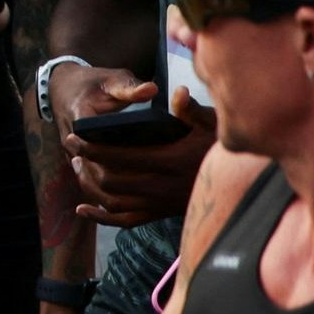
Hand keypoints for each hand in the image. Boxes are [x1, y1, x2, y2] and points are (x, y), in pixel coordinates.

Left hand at [52, 66, 209, 228]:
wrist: (240, 182)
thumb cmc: (221, 147)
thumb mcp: (213, 125)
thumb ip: (192, 110)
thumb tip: (177, 92)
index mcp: (169, 161)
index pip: (119, 157)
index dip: (91, 149)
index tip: (74, 138)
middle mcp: (160, 187)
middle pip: (110, 182)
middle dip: (87, 166)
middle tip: (73, 151)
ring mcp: (159, 205)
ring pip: (112, 203)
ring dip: (90, 188)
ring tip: (78, 170)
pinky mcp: (159, 215)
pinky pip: (124, 222)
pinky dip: (101, 217)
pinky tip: (83, 209)